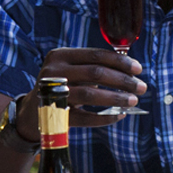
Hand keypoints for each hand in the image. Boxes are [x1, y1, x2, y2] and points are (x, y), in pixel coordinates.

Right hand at [21, 46, 147, 128]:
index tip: (138, 69)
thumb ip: (93, 65)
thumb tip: (130, 69)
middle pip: (96, 73)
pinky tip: (119, 116)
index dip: (120, 61)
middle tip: (142, 87)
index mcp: (60, 55)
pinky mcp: (55, 115)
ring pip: (90, 94)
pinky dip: (105, 118)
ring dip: (116, 98)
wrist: (31, 111)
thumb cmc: (60, 86)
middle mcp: (54, 72)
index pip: (96, 55)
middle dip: (123, 80)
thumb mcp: (70, 69)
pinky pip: (85, 117)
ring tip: (133, 100)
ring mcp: (53, 94)